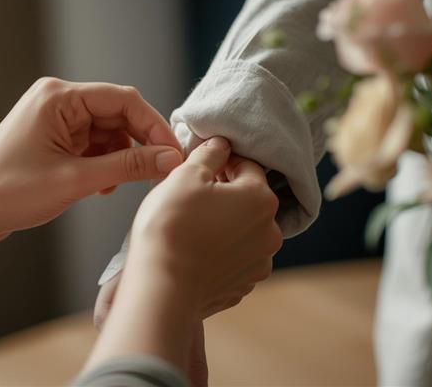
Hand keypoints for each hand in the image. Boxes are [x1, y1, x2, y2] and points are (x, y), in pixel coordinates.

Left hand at [0, 77, 182, 244]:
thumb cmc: (7, 192)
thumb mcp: (75, 180)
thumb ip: (127, 166)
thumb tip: (169, 158)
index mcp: (59, 97)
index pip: (124, 99)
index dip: (154, 126)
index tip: (174, 153)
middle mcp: (59, 101)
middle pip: (119, 114)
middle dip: (140, 143)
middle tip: (160, 171)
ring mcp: (56, 119)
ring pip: (109, 131)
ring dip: (122, 157)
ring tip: (119, 185)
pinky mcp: (55, 138)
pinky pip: (95, 144)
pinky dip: (106, 163)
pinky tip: (103, 186)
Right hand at [85, 137, 280, 373]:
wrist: (161, 287)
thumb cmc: (171, 226)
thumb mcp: (185, 175)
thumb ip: (209, 153)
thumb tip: (221, 144)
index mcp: (261, 199)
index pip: (248, 166)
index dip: (223, 163)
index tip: (201, 168)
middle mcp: (271, 232)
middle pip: (249, 201)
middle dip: (225, 195)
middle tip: (192, 198)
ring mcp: (259, 263)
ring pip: (243, 232)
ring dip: (225, 225)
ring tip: (193, 228)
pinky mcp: (243, 286)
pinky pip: (235, 260)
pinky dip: (220, 253)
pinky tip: (195, 253)